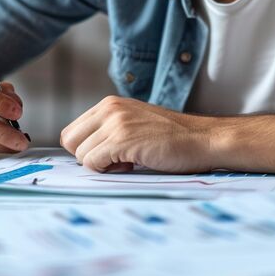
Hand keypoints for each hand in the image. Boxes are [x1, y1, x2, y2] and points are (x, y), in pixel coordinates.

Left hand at [60, 96, 214, 172]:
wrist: (204, 140)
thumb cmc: (174, 138)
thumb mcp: (136, 123)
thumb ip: (110, 130)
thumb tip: (84, 152)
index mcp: (110, 104)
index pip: (73, 131)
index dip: (87, 149)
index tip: (109, 154)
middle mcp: (109, 109)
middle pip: (70, 141)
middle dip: (88, 157)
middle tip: (116, 160)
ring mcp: (115, 123)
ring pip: (81, 155)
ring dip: (102, 166)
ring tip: (129, 161)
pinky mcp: (121, 140)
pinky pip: (92, 163)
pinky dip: (108, 171)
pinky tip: (132, 164)